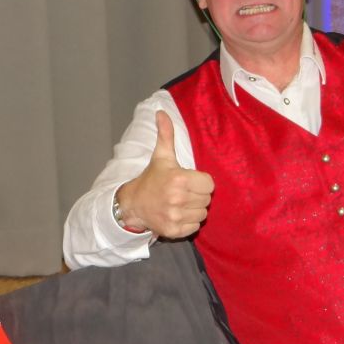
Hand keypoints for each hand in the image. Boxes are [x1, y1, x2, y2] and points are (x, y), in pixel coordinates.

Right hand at [114, 111, 213, 237]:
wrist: (133, 204)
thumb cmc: (151, 179)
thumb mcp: (161, 156)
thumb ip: (166, 134)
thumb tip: (161, 112)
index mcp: (179, 179)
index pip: (209, 184)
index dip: (201, 182)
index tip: (190, 180)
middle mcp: (178, 199)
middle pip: (207, 199)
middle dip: (198, 195)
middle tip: (185, 191)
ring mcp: (175, 217)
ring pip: (202, 214)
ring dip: (195, 209)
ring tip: (182, 203)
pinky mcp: (174, 231)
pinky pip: (195, 227)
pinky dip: (189, 222)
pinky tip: (179, 214)